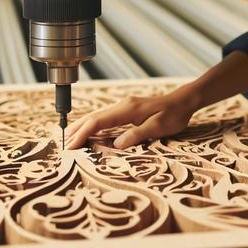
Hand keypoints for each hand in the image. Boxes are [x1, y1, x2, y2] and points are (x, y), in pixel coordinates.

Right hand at [63, 85, 201, 150]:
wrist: (184, 101)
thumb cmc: (174, 114)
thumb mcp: (159, 127)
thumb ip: (137, 135)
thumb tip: (116, 145)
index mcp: (127, 109)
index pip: (97, 122)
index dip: (82, 134)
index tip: (70, 146)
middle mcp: (122, 106)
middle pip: (92, 117)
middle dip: (76, 130)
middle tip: (62, 145)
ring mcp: (123, 107)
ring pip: (97, 117)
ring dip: (82, 128)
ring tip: (68, 139)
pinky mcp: (127, 110)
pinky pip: (105, 118)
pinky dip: (92, 126)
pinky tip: (88, 132)